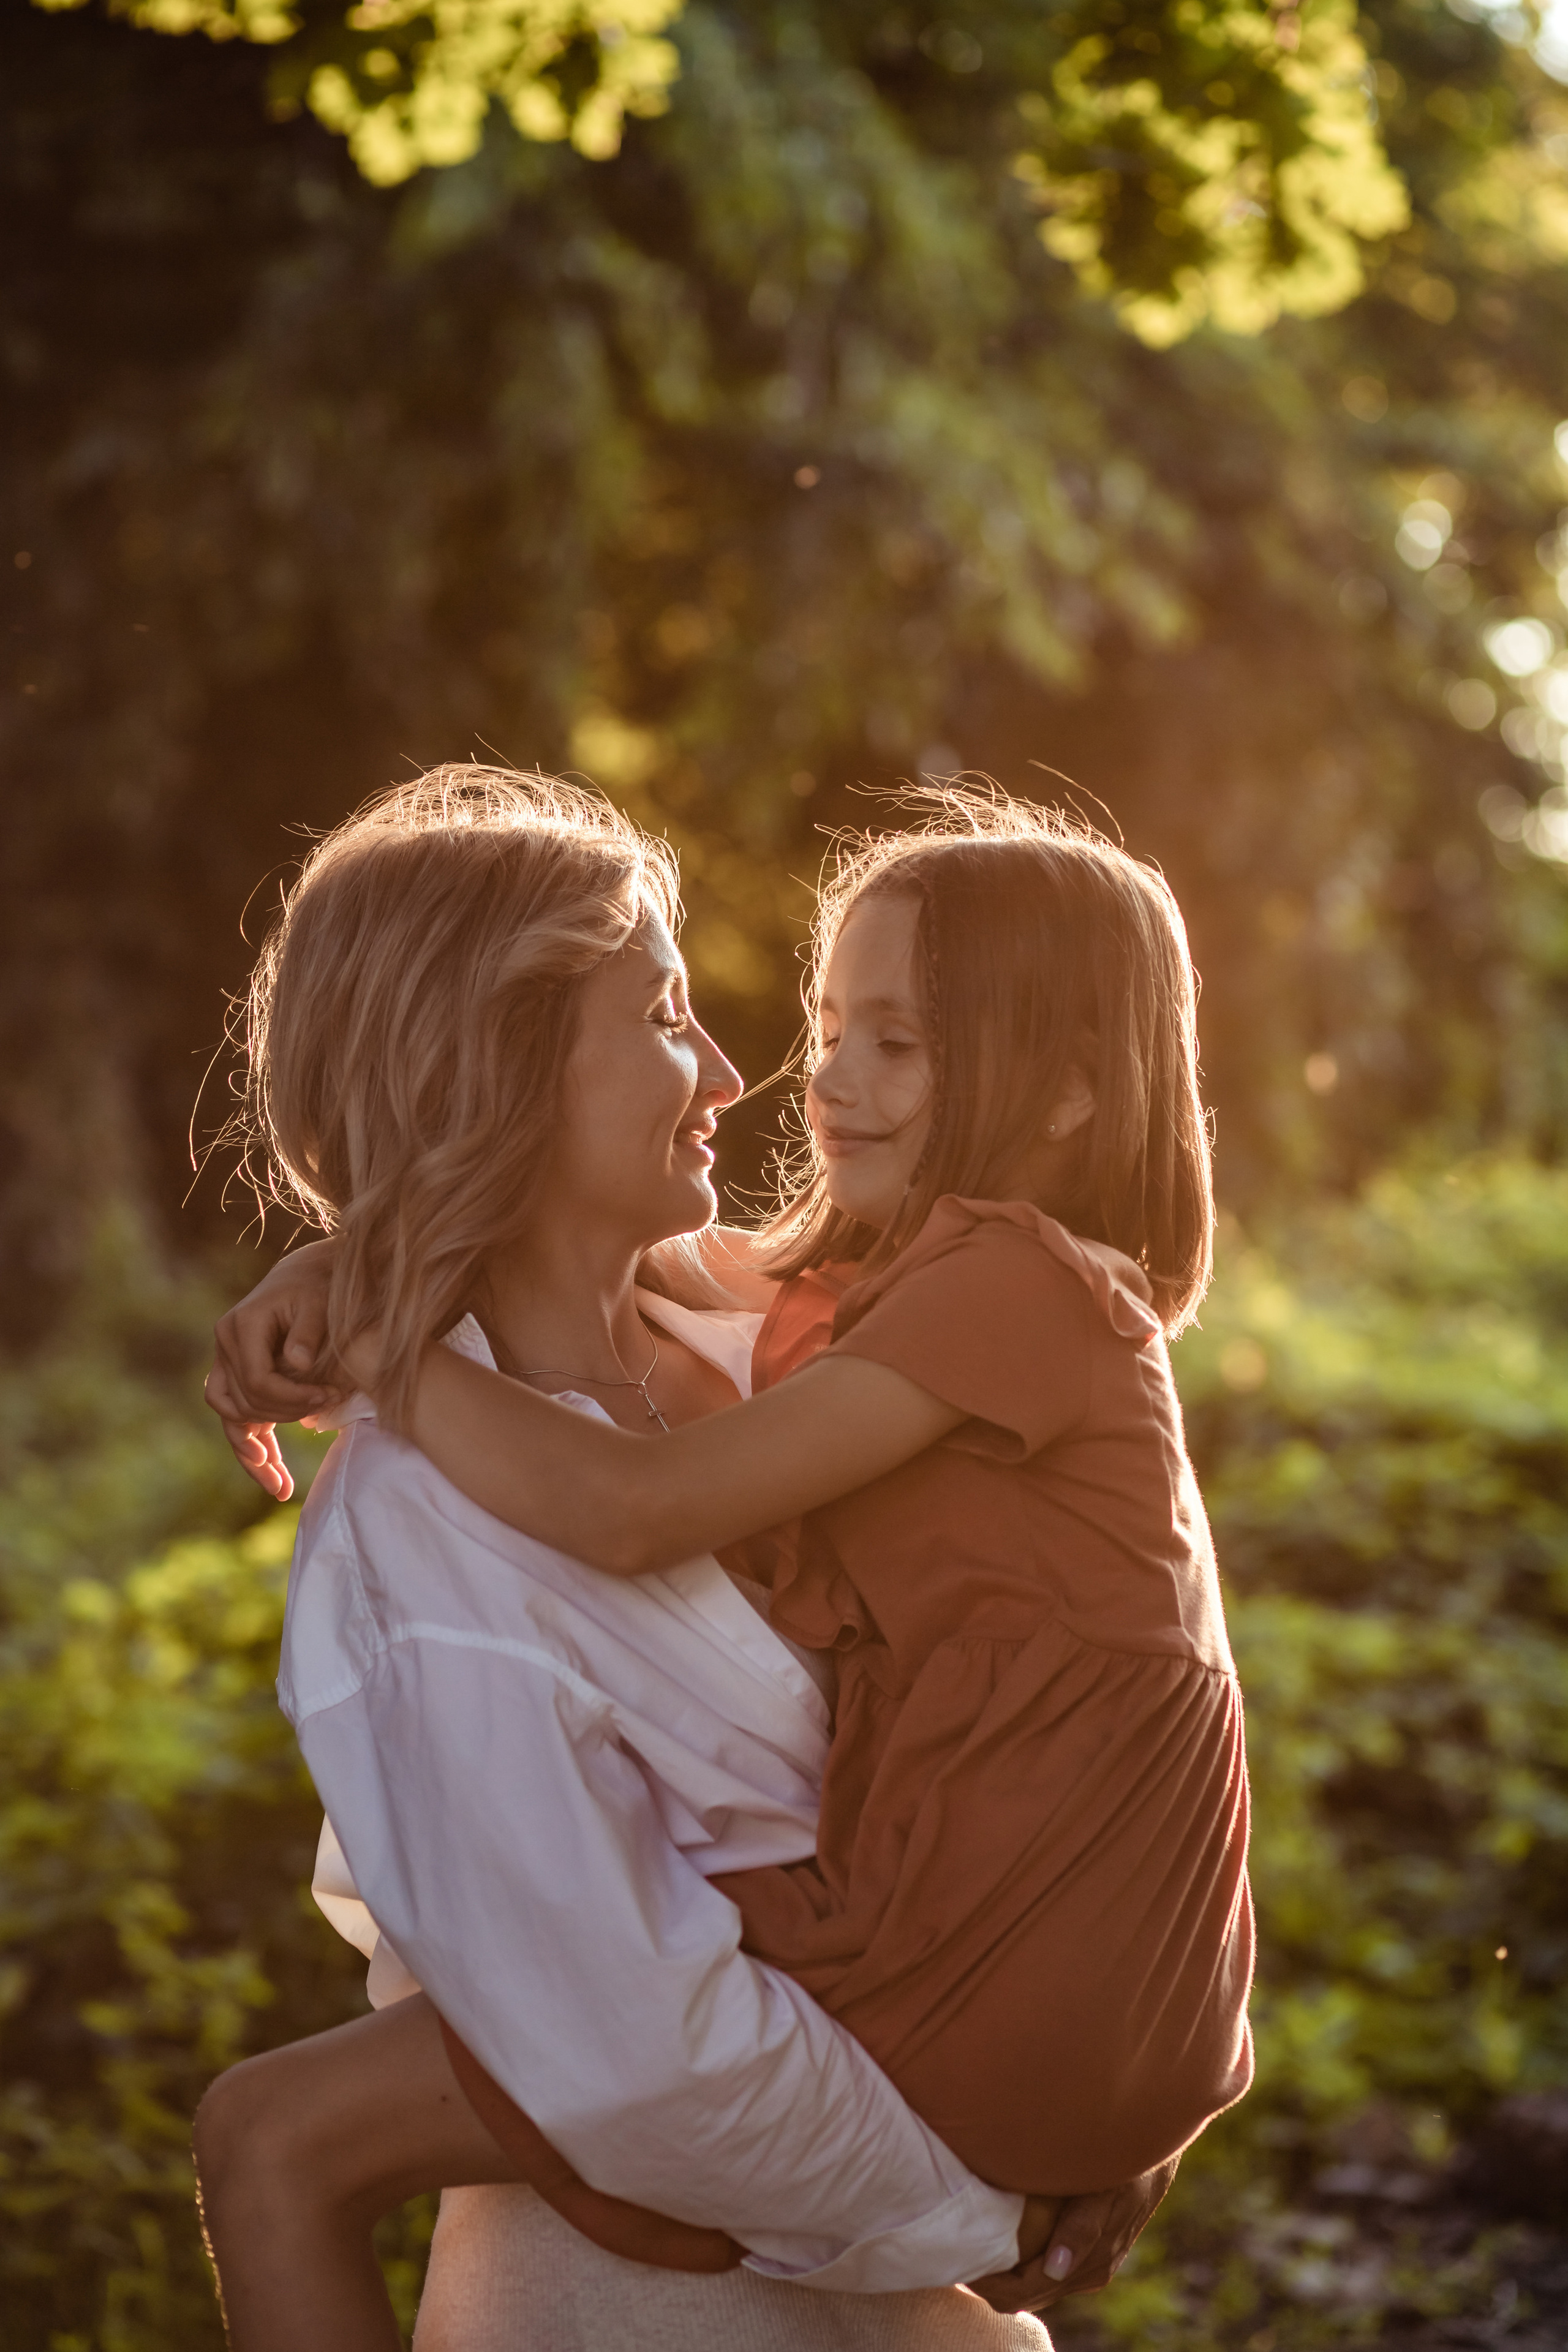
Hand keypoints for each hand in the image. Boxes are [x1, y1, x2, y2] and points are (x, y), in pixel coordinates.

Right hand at [206, 1240, 340, 1497]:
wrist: (307, 1277)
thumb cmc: (318, 1288)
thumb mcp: (319, 1302)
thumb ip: (309, 1331)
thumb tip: (299, 1364)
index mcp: (239, 1327)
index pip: (257, 1380)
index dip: (293, 1397)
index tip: (330, 1397)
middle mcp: (225, 1346)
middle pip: (243, 1403)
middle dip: (284, 1418)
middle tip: (324, 1415)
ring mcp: (227, 1364)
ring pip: (230, 1418)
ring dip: (253, 1453)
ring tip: (280, 1486)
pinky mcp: (239, 1378)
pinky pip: (238, 1420)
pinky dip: (253, 1447)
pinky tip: (272, 1475)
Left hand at [966, 2156, 1178, 2313]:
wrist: (1154, 2146)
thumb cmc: (1124, 2160)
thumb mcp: (1106, 2186)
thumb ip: (1082, 2227)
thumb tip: (1055, 2269)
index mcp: (1089, 2261)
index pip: (1024, 2291)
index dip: (988, 2282)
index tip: (958, 2259)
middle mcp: (1086, 2271)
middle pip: (1024, 2295)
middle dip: (989, 2280)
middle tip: (953, 2253)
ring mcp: (1087, 2265)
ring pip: (1033, 2287)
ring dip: (1002, 2272)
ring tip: (970, 2244)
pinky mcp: (1087, 2251)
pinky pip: (1045, 2271)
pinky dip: (1018, 2262)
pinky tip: (999, 2238)